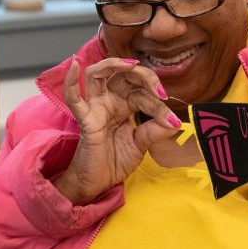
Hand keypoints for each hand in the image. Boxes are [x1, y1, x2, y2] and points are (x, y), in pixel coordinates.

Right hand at [53, 57, 181, 204]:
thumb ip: (156, 131)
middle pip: (123, 75)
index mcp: (124, 105)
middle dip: (144, 76)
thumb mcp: (142, 144)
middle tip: (159, 91)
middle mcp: (109, 101)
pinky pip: (73, 98)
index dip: (158, 102)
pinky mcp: (85, 120)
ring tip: (130, 65)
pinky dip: (71, 81)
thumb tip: (176, 122)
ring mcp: (95, 108)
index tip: (172, 120)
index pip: (142, 92)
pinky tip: (75, 65)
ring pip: (97, 74)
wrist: (98, 184)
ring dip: (113, 64)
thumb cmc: (115, 161)